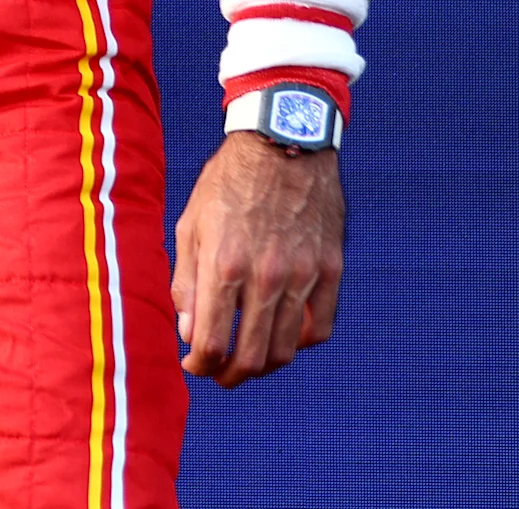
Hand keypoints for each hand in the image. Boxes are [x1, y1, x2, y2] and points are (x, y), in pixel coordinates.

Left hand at [172, 130, 343, 386]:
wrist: (283, 143)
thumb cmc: (228, 182)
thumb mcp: (191, 224)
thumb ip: (187, 281)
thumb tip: (189, 332)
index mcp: (224, 265)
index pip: (212, 342)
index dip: (199, 365)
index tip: (193, 364)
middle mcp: (266, 276)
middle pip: (252, 357)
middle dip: (229, 375)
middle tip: (219, 375)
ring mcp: (303, 276)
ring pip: (287, 349)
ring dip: (264, 365)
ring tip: (249, 360)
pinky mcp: (331, 271)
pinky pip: (320, 328)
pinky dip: (301, 342)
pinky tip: (284, 335)